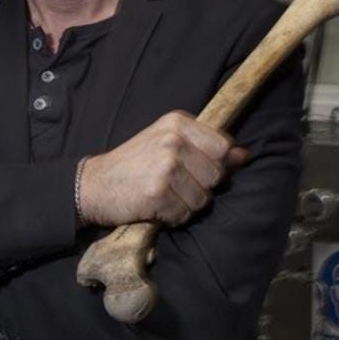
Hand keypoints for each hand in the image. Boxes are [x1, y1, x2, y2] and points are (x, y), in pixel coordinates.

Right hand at [78, 111, 248, 227]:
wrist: (94, 185)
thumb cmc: (134, 164)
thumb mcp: (167, 141)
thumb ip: (205, 146)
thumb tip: (244, 155)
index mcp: (177, 122)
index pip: (224, 147)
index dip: (218, 164)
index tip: (197, 169)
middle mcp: (173, 141)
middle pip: (217, 176)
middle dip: (201, 187)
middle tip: (175, 184)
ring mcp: (165, 167)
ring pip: (203, 199)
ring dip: (187, 205)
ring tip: (164, 195)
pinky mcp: (158, 194)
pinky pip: (185, 215)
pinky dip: (173, 217)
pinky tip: (155, 206)